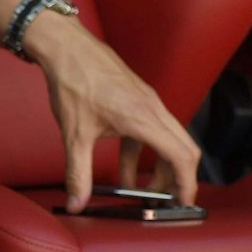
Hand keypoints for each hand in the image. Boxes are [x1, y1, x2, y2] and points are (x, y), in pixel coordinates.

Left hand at [29, 14, 201, 211]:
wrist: (65, 46)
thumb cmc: (72, 83)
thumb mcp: (73, 134)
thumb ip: (77, 173)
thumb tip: (76, 203)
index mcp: (144, 118)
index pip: (181, 157)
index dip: (186, 184)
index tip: (182, 206)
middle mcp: (154, 108)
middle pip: (184, 150)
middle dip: (178, 179)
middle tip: (165, 203)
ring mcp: (148, 101)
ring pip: (170, 140)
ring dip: (161, 166)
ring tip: (143, 191)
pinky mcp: (138, 98)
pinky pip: (152, 130)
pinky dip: (145, 152)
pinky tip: (125, 169)